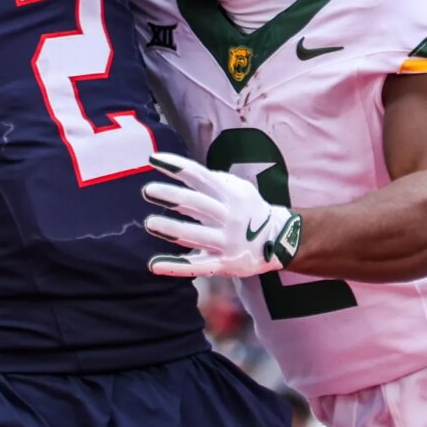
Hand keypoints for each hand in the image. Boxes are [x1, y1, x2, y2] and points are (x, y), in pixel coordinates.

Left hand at [141, 153, 301, 278]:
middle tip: (148, 190)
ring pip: (195, 235)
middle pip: (196, 204)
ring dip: (171, 229)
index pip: (200, 176)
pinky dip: (175, 267)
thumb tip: (182, 170)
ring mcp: (226, 242)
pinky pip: (197, 266)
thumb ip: (214, 180)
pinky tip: (154, 265)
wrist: (279, 240)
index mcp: (230, 194)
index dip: (177, 166)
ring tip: (150, 222)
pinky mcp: (223, 264)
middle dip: (172, 196)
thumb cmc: (249, 210)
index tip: (153, 160)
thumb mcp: (239, 189)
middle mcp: (229, 216)